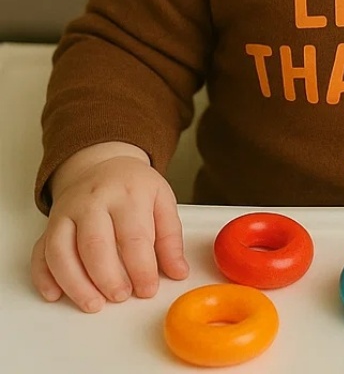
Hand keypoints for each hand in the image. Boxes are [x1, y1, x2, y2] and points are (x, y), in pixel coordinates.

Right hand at [31, 142, 188, 312]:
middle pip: (95, 244)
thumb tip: (179, 272)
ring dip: (75, 283)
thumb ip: (170, 238)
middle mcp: (92, 201)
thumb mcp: (162, 201)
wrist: (102, 164)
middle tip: (121, 297)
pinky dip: (43, 277)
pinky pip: (40, 252)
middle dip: (108, 278)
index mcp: (127, 193)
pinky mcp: (49, 225)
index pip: (134, 236)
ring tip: (94, 304)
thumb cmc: (134, 188)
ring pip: (61, 251)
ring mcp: (66, 212)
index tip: (148, 290)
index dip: (141, 268)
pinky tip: (55, 295)